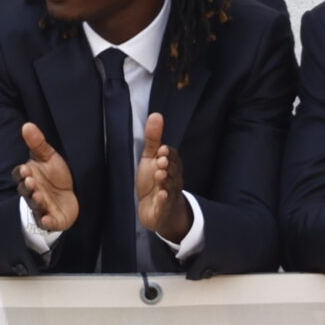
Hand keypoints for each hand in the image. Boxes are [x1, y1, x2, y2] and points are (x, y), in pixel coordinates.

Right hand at [14, 122, 79, 233]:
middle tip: (31, 182)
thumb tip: (27, 125)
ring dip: (35, 201)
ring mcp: (41, 206)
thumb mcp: (49, 157)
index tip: (26, 168)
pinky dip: (46, 221)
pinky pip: (47, 222)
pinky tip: (47, 218)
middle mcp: (32, 192)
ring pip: (35, 205)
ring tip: (39, 195)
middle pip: (25, 191)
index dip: (21, 173)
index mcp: (29, 177)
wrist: (71, 196)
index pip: (20, 175)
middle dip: (27, 187)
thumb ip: (38, 143)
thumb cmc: (56, 176)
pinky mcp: (52, 219)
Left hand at [133, 112, 192, 241]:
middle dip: (168, 166)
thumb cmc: (153, 180)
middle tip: (160, 160)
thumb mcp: (150, 158)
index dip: (168, 154)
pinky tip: (162, 194)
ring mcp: (169, 194)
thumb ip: (153, 138)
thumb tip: (156, 114)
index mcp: (171, 166)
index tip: (162, 149)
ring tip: (160, 174)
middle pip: (173, 171)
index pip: (173, 158)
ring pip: (170, 186)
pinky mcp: (163, 208)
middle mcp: (173, 179)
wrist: (155, 210)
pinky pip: (166, 204)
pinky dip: (165, 199)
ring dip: (165, 180)